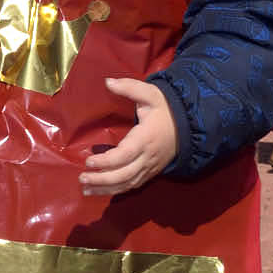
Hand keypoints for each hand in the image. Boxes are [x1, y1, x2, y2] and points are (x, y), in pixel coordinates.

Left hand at [81, 78, 178, 195]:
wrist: (191, 125)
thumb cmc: (166, 109)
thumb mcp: (151, 94)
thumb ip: (130, 87)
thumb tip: (108, 81)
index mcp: (146, 138)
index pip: (125, 155)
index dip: (107, 161)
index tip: (89, 161)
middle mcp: (148, 157)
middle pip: (125, 174)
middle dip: (102, 180)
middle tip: (81, 178)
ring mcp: (150, 167)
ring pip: (128, 183)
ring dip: (106, 189)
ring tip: (85, 189)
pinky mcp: (151, 172)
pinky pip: (133, 185)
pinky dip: (117, 190)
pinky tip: (101, 191)